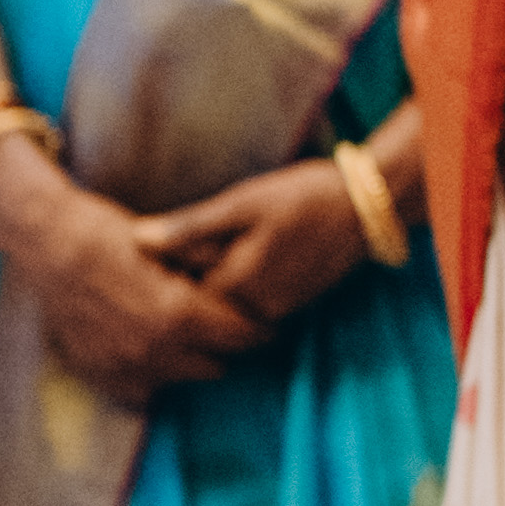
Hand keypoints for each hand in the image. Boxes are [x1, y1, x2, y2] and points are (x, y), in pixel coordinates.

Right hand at [0, 156, 259, 397]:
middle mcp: (156, 350)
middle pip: (216, 365)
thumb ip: (209, 268)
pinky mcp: (101, 374)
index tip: (259, 323)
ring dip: (186, 360)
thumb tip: (246, 277)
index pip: (241, 337)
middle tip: (215, 324)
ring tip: (178, 333)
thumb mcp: (167, 243)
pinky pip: (142, 391)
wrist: (46, 244)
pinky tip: (145, 348)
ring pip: (181, 379)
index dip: (255, 328)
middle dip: (220, 345)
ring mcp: (126, 367)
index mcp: (180, 315)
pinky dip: (150, 374)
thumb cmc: (106, 234)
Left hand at [134, 159, 377, 334]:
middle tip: (161, 251)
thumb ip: (190, 227)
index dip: (156, 277)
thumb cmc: (302, 196)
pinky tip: (231, 253)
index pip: (177, 298)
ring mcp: (276, 309)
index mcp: (237, 286)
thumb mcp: (241, 203)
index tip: (142, 253)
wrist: (366, 206)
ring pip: (224, 306)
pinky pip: (248, 301)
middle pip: (199, 307)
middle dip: (178, 283)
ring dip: (205, 283)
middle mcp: (256, 309)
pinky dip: (232, 283)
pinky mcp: (291, 302)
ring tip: (190, 251)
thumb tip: (138, 241)